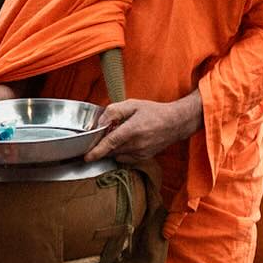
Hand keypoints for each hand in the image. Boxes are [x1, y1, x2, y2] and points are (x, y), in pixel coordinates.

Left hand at [85, 93, 199, 163]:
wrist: (175, 123)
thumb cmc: (154, 112)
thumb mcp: (133, 104)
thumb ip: (114, 111)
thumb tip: (100, 122)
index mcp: (132, 130)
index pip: (110, 143)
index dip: (97, 151)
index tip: (87, 157)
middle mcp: (136, 144)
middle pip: (111, 150)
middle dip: (103, 146)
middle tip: (104, 134)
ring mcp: (141, 153)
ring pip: (117, 155)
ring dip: (113, 149)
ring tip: (120, 135)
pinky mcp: (143, 158)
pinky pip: (126, 158)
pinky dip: (122, 152)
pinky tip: (127, 142)